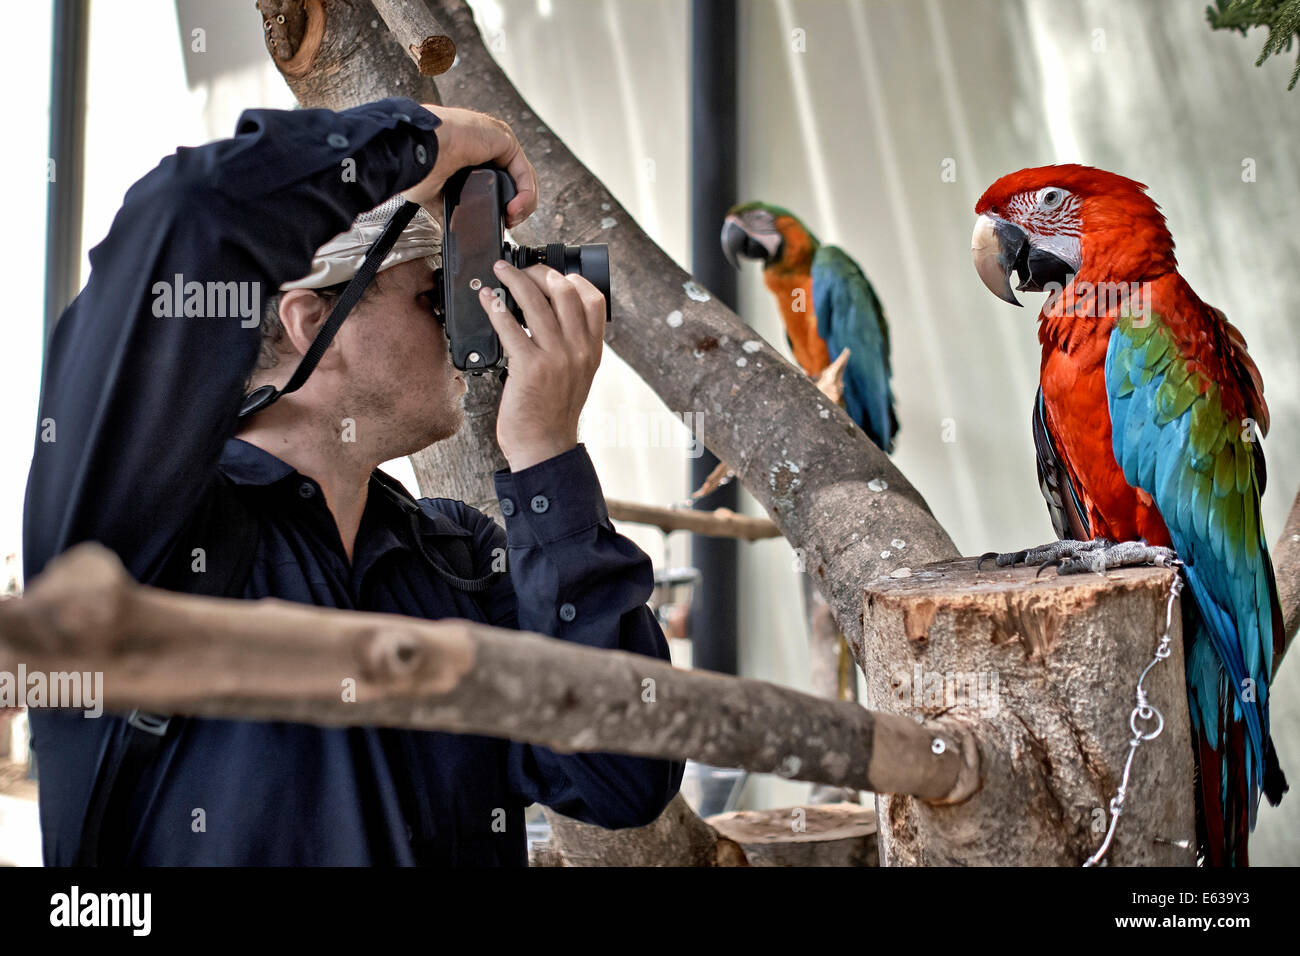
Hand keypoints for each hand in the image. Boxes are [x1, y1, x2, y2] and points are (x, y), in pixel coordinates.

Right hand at [401, 104, 537, 227]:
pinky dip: (525, 195)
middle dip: (518, 208)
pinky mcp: (504, 140)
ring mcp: (496, 141)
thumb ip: (448, 207)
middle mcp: (486, 146)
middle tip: (507, 223)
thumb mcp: (434, 193)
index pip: (500, 183)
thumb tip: (450, 227)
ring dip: (523, 205)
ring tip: (510, 219)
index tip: (499, 223)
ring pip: (525, 178)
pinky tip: (513, 209)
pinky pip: (524, 172)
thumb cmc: (415, 163)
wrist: (414, 151)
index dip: (504, 206)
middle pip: (517, 181)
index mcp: (470, 155)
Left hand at [481, 263, 605, 470]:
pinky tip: (486, 300)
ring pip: (536, 302)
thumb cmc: (554, 414)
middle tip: (521, 268)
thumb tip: (553, 314)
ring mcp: (555, 358)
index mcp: (592, 350)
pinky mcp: (530, 367)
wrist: (545, 448)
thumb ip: (574, 347)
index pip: (593, 300)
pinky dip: (495, 307)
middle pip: (563, 291)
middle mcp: (578, 350)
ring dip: (513, 279)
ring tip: (499, 271)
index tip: (553, 271)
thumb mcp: (578, 377)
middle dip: (539, 271)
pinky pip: (510, 327)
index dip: (572, 277)